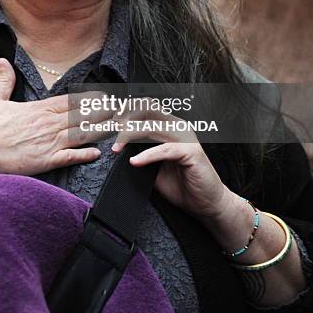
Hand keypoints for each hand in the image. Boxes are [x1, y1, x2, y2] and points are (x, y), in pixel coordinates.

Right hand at [0, 58, 110, 176]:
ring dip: (98, 130)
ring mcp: (46, 143)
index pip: (68, 101)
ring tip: (116, 127)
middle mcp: (45, 124)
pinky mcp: (43, 161)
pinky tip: (97, 153)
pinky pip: (68, 157)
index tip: (103, 95)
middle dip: (100, 112)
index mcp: (36, 109)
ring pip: (79, 134)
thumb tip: (1, 61)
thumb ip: (3, 80)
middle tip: (120, 109)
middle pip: (79, 116)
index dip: (88, 99)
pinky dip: (83, 155)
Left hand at [112, 102, 229, 220]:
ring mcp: (185, 137)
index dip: (124, 112)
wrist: (206, 204)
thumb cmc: (181, 184)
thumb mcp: (152, 166)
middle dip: (124, 119)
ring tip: (117, 147)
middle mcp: (177, 126)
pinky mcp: (191, 151)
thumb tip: (114, 147)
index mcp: (168, 125)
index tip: (107, 124)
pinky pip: (164, 149)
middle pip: (145, 111)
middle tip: (109, 133)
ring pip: (152, 127)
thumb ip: (137, 152)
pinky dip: (147, 155)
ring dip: (131, 135)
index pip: (144, 108)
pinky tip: (135, 162)